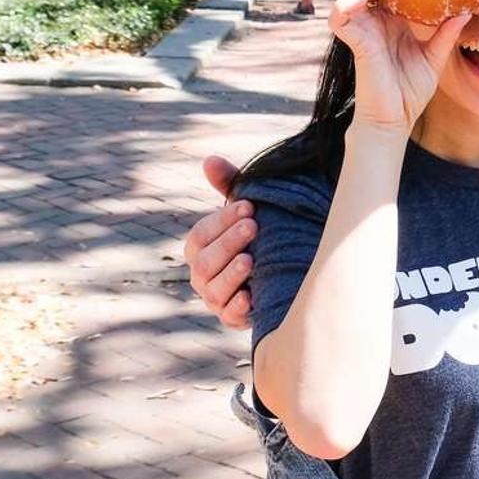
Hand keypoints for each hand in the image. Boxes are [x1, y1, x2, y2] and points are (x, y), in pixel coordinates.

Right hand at [184, 155, 254, 329]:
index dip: (223, 220)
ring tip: (251, 259)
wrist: (278, 272)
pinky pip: (228, 316)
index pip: (202, 233)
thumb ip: (229, 185)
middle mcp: (202, 274)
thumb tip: (209, 160)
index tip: (249, 205)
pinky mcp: (232, 318)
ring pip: (213, 288)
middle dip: (229, 242)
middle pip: (205, 261)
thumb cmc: (256, 235)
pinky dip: (237, 308)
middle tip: (253, 225)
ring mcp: (215, 298)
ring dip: (231, 274)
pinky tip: (251, 297)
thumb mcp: (245, 210)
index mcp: (200, 247)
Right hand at [327, 0, 471, 140]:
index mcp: (391, 17)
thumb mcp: (435, 55)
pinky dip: (345, 6)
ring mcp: (362, 28)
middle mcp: (374, 18)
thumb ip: (447, 32)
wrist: (395, 119)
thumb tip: (469, 8)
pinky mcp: (355, 43)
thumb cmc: (410, 89)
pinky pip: (340, 18)